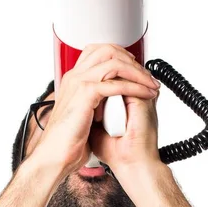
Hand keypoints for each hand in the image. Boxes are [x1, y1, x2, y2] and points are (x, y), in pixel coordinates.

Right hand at [33, 44, 159, 177]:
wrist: (56, 155)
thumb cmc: (68, 140)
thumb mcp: (83, 114)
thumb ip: (96, 100)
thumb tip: (115, 99)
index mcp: (73, 79)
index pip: (98, 51)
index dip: (121, 55)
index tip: (136, 68)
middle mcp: (75, 76)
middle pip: (108, 50)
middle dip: (132, 60)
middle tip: (146, 75)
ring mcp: (79, 82)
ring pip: (115, 63)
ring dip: (138, 73)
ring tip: (151, 84)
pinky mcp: (86, 93)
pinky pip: (117, 84)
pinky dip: (136, 87)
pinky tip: (146, 94)